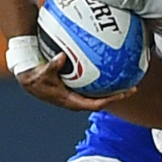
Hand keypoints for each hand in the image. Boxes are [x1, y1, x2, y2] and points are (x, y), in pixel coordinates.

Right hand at [16, 53, 135, 111]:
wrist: (28, 79)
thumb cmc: (35, 77)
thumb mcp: (43, 72)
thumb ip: (53, 66)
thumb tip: (62, 56)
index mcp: (72, 101)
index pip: (97, 104)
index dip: (112, 99)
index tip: (125, 93)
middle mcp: (77, 101)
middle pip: (102, 101)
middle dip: (118, 95)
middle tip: (133, 87)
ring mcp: (77, 96)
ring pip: (99, 95)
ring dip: (112, 89)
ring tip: (126, 80)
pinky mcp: (75, 90)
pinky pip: (93, 87)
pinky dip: (102, 81)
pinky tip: (110, 69)